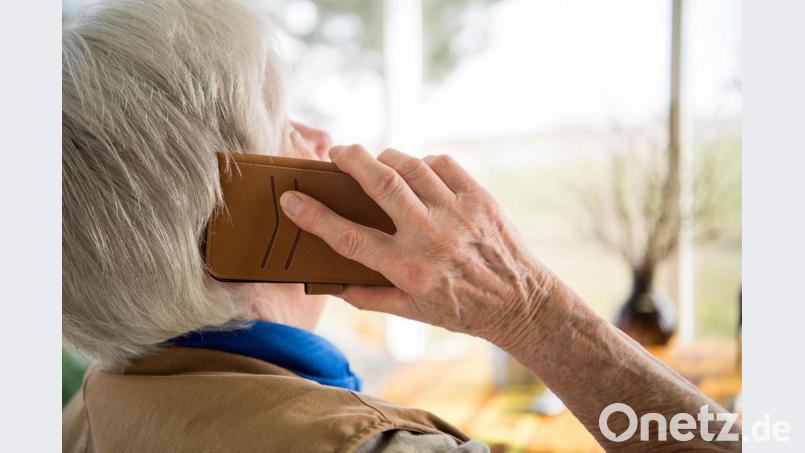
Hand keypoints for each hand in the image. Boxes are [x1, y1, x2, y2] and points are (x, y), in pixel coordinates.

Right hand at [279, 145, 555, 345]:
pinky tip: (418, 172)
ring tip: (376, 162)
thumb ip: (370, 297)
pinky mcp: (478, 198)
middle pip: (381, 183)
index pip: (349, 238)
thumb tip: (333, 285)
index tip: (291, 199)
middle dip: (351, 159)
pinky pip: (443, 164)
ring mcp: (456, 213)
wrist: (519, 303)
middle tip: (335, 152)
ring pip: (411, 167)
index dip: (315, 216)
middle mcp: (430, 237)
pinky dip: (425, 163)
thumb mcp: (413, 312)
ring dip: (386, 158)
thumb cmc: (462, 310)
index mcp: (407, 269)